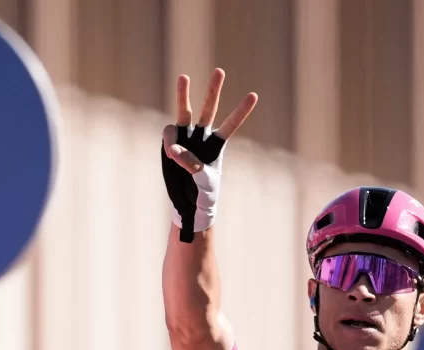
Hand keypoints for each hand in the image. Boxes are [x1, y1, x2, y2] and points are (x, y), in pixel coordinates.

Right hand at [162, 69, 256, 240]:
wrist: (187, 203)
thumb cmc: (203, 193)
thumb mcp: (204, 181)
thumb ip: (192, 163)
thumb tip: (176, 148)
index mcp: (218, 143)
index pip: (231, 123)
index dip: (241, 111)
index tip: (254, 95)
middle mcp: (202, 135)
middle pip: (210, 108)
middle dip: (214, 90)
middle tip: (220, 71)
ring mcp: (185, 136)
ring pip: (185, 111)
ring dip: (184, 94)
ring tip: (184, 76)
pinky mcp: (171, 142)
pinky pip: (169, 134)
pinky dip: (170, 140)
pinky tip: (171, 151)